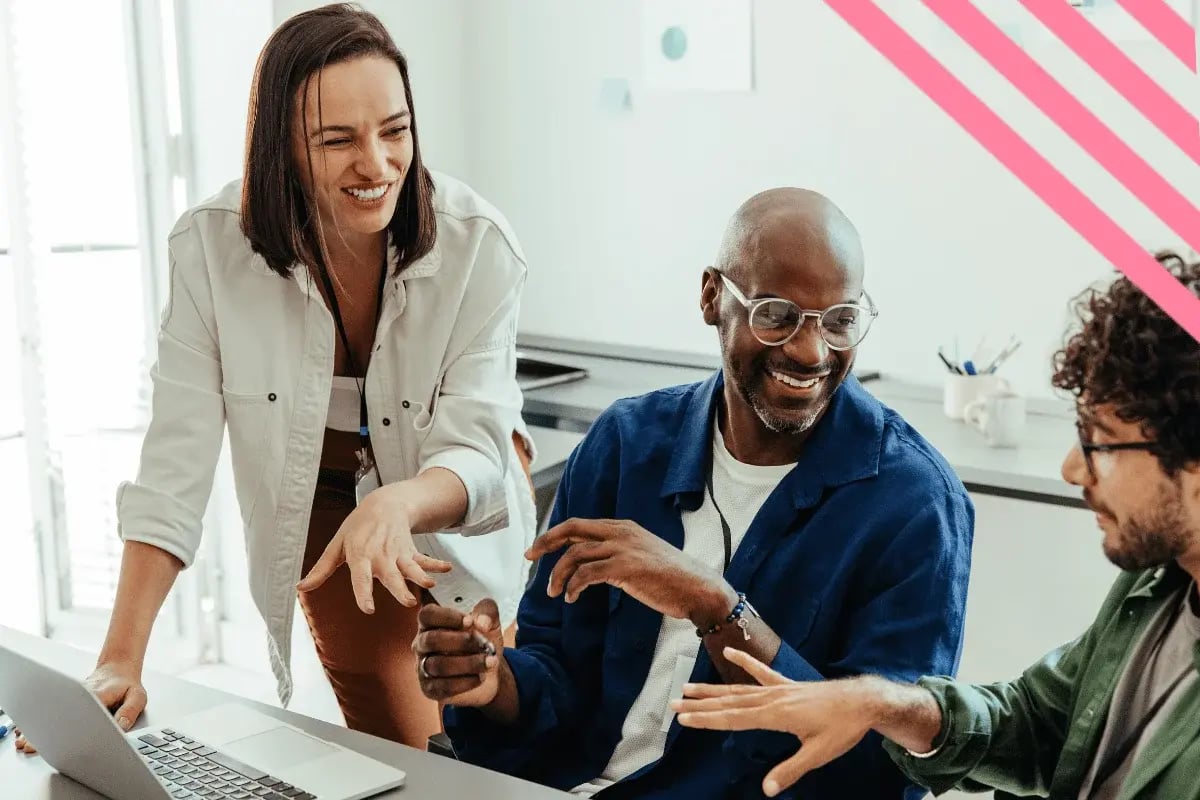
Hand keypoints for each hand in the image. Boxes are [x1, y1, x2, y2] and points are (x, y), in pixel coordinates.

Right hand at [13, 660, 147, 755]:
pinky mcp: (69, 702)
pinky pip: (55, 713)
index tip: (65, 736)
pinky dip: (41, 724)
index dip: (75, 723)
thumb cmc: (127, 685)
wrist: (117, 669)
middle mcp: (81, 696)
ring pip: (55, 712)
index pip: (85, 709)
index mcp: (99, 695)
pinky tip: (27, 735)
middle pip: (64, 712)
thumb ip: (130, 711)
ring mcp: (72, 698)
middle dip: (51, 730)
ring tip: (26, 743)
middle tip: (36, 745)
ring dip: (41, 728)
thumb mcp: (137, 696)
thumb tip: (120, 727)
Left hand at [297, 483, 451, 611]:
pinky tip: (446, 569)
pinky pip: (424, 559)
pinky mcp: (410, 551)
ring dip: (421, 576)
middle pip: (391, 575)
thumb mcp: (337, 545)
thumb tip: (301, 587)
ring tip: (431, 585)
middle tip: (408, 602)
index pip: (361, 577)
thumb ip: (321, 569)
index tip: (368, 609)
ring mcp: (397, 553)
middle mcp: (380, 556)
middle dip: (400, 588)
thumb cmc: (357, 527)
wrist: (383, 503)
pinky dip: (436, 564)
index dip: (364, 593)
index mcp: (360, 556)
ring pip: (410, 567)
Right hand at [413, 598, 504, 706]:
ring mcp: (423, 667)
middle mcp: (422, 643)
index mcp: (432, 622)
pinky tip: (480, 677)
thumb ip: (488, 612)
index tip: (470, 621)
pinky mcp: (430, 689)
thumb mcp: (490, 622)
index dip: (447, 617)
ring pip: (438, 665)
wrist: (489, 671)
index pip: (428, 614)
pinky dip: (466, 682)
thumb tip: (482, 622)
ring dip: (468, 663)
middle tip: (483, 645)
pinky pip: (443, 686)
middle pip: (431, 640)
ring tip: (490, 662)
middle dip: (461, 642)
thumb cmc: (483, 640)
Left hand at [526, 518, 737, 626]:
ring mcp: (623, 548)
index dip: (554, 534)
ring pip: (575, 555)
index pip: (579, 525)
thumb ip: (617, 553)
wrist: (698, 588)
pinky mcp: (626, 567)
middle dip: (546, 542)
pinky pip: (586, 574)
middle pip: (571, 530)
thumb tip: (591, 564)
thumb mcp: (641, 556)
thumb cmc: (671, 578)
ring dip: (558, 575)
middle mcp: (621, 532)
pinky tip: (572, 598)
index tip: (537, 549)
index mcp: (623, 527)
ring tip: (556, 593)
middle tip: (529, 558)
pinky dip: (573, 587)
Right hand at [671, 648, 874, 796]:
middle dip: (700, 704)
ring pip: (738, 689)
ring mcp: (777, 689)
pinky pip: (760, 672)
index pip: (733, 719)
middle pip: (728, 702)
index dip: (707, 720)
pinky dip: (744, 661)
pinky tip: (728, 652)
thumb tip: (767, 790)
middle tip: (674, 704)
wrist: (862, 701)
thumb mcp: (818, 754)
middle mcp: (771, 699)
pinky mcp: (786, 685)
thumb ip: (791, 770)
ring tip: (688, 687)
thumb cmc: (842, 729)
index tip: (684, 719)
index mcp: (775, 715)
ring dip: (712, 689)